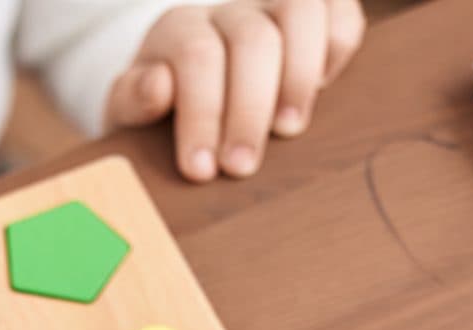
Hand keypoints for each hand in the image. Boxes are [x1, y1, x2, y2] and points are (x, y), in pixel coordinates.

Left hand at [103, 0, 368, 180]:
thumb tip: (158, 85)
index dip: (202, 114)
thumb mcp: (131, 107)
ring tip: (289, 130)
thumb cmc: (165, 106)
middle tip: (241, 167)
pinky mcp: (319, 11)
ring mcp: (275, 6)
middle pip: (252, 40)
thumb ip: (132, 99)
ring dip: (300, 76)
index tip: (201, 170)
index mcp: (180, 29)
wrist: (190, 82)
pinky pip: (342, 15)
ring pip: (300, 11)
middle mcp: (230, 9)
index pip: (197, 57)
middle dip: (248, 110)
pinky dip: (338, 49)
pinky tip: (322, 91)